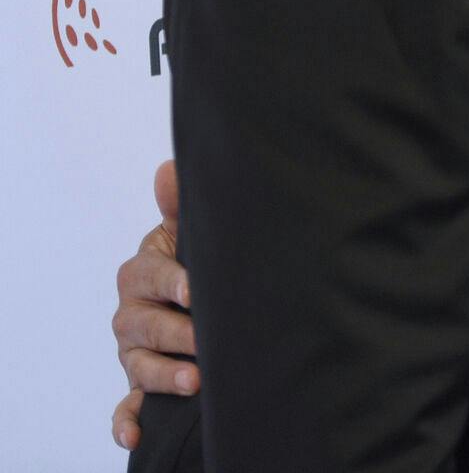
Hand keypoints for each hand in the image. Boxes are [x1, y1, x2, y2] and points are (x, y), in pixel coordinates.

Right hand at [111, 159, 197, 450]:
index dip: (173, 281)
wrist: (202, 298)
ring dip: (164, 376)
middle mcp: (132, 312)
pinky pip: (125, 407)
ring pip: (139, 365)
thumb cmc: (196, 260)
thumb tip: (168, 169)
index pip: (152, 275)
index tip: (195, 289)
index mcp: (143, 272)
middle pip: (147, 324)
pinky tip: (136, 435)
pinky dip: (126, 422)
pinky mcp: (138, 385)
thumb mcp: (189, 232)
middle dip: (177, 334)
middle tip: (207, 342)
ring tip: (195, 382)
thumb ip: (181, 206)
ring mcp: (133, 351)